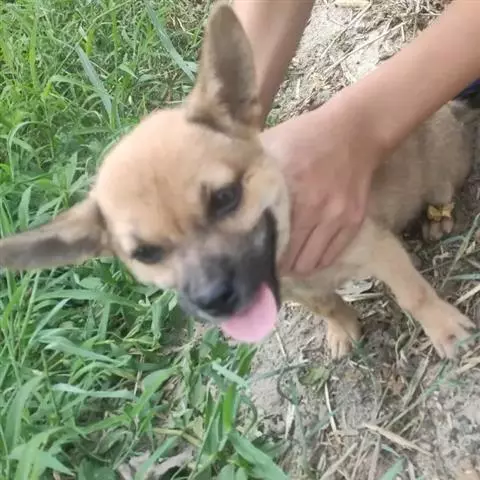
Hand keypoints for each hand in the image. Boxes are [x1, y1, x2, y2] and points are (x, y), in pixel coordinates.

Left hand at [261, 93, 383, 276]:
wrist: (354, 130)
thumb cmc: (305, 136)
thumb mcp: (271, 146)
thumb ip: (250, 174)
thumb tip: (224, 197)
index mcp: (290, 190)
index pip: (269, 240)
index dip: (256, 254)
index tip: (246, 257)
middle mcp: (315, 208)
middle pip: (289, 259)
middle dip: (275, 264)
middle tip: (265, 259)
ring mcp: (337, 217)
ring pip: (310, 264)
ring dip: (295, 266)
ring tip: (285, 260)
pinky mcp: (354, 221)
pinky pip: (331, 257)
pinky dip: (315, 262)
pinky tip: (305, 255)